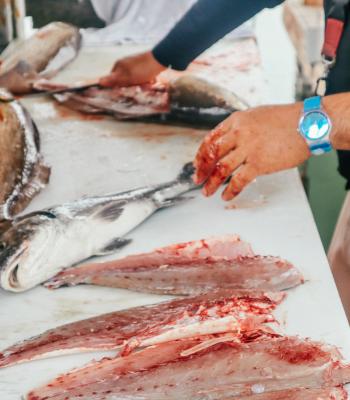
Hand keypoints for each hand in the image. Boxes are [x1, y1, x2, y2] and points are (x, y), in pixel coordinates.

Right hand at [99, 51, 165, 86]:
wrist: (160, 59)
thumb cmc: (142, 69)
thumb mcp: (127, 77)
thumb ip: (113, 80)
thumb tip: (99, 82)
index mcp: (119, 65)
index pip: (113, 80)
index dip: (119, 87)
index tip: (127, 90)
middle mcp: (125, 62)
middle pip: (125, 80)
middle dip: (132, 86)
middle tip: (141, 86)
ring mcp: (134, 63)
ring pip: (135, 79)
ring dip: (141, 84)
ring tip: (149, 83)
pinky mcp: (143, 64)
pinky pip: (142, 76)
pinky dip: (147, 80)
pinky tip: (152, 80)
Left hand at [193, 103, 310, 200]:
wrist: (308, 123)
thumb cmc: (286, 120)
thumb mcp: (257, 116)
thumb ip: (241, 127)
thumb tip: (230, 141)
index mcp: (236, 121)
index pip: (210, 139)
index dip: (201, 154)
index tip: (197, 164)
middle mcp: (238, 133)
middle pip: (212, 155)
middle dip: (202, 170)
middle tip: (197, 180)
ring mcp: (248, 148)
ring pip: (221, 169)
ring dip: (211, 183)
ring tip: (207, 192)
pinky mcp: (258, 163)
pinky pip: (238, 181)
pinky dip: (230, 191)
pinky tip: (226, 196)